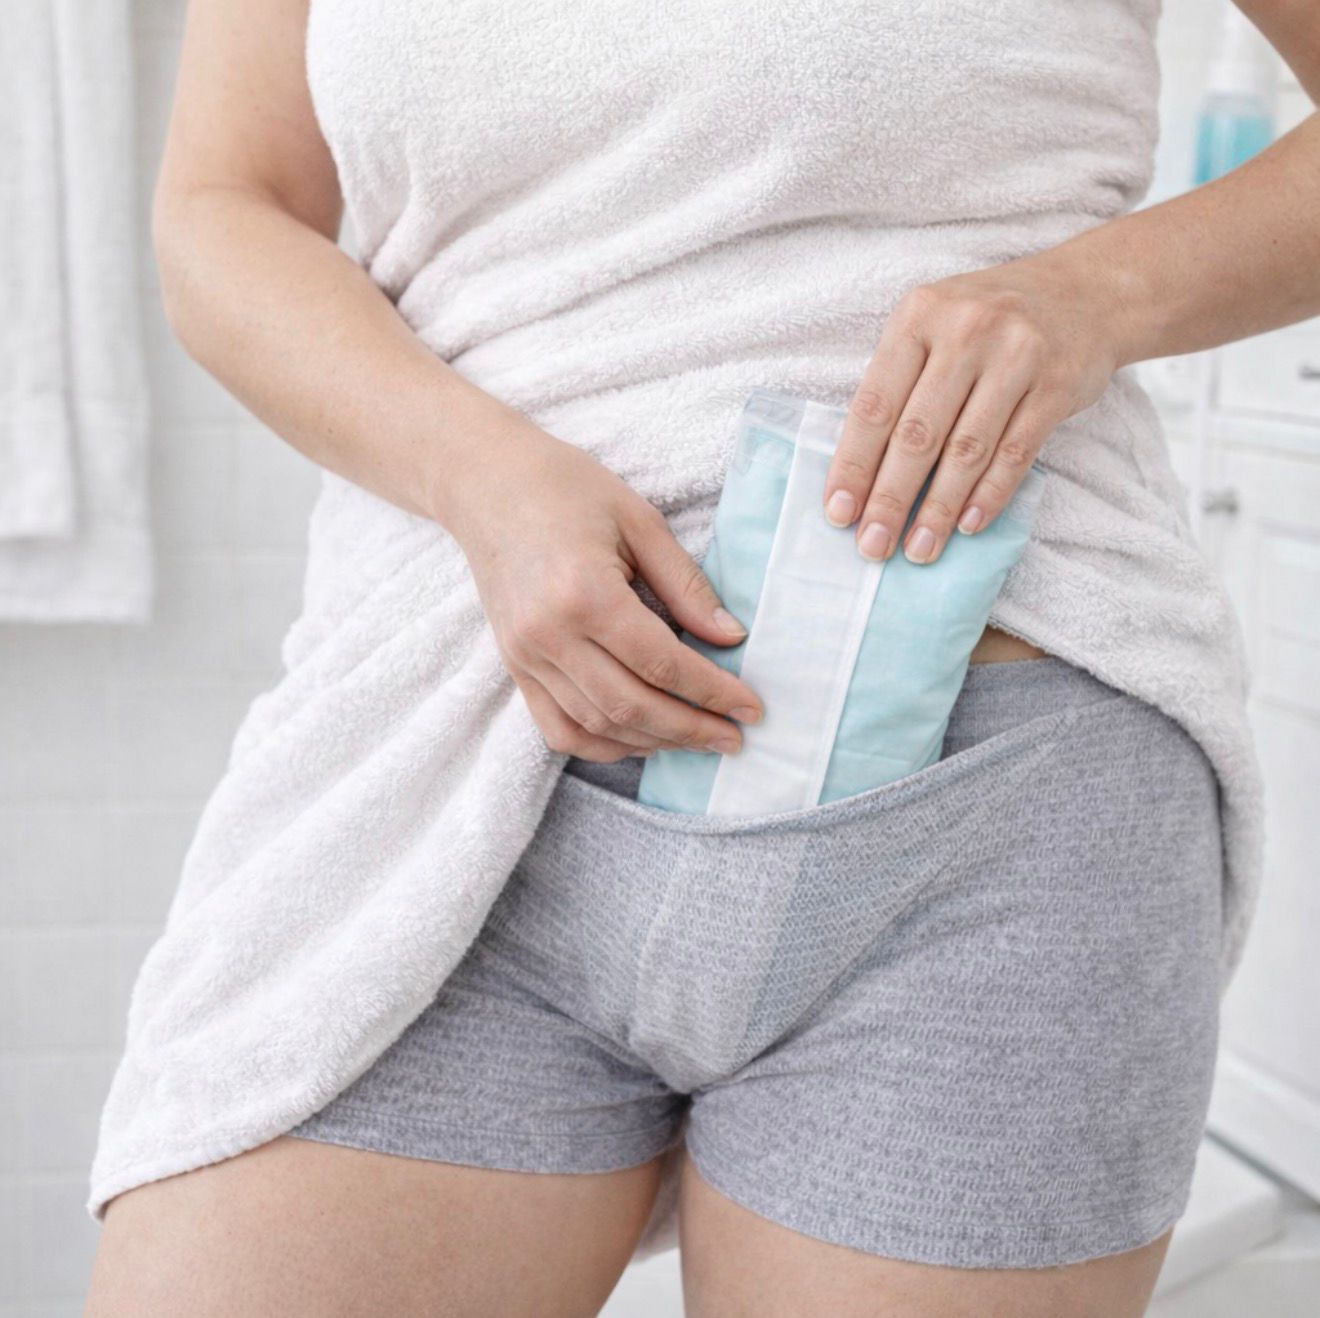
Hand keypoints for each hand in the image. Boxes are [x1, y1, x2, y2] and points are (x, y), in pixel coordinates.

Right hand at [448, 424, 764, 762]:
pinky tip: (642, 739)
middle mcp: (550, 635)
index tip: (752, 707)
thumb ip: (685, 585)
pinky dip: (603, 745)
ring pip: (598, 726)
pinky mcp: (514, 666)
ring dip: (654, 741)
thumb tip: (731, 638)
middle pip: (632, 706)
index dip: (713, 692)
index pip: (662, 664)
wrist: (487, 484)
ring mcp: (526, 657)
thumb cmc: (568, 490)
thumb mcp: (640, 521)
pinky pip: (559, 729)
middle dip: (691, 729)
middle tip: (734, 737)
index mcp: (586, 594)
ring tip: (698, 739)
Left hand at [824, 252, 1125, 563]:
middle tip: (872, 547)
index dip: (853, 465)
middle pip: (917, 434)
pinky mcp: (1057, 385)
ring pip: (966, 450)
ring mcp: (1016, 357)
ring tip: (919, 549)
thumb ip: (900, 382)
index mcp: (919, 315)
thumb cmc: (989, 322)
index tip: (838, 513)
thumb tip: (862, 475)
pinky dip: (988, 495)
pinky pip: (1015, 453)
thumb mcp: (935, 325)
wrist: (1088, 290)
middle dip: (889, 499)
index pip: (875, 405)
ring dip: (938, 510)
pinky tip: (966, 525)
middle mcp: (966, 331)